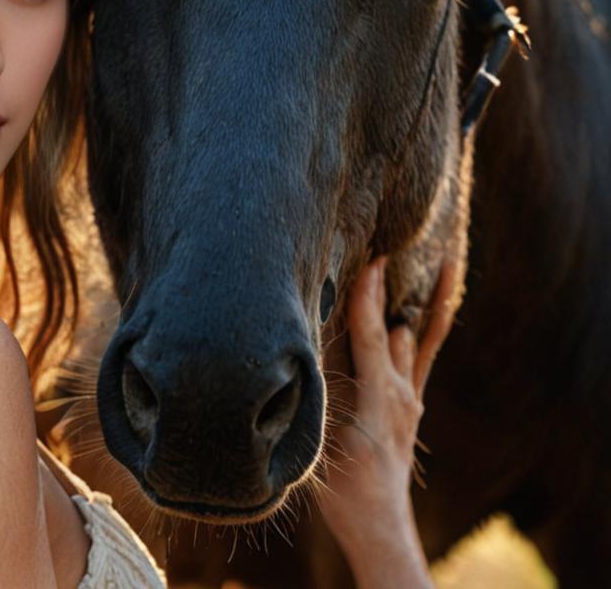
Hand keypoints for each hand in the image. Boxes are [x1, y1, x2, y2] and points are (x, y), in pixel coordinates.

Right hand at [316, 257, 458, 588]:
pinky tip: (446, 281)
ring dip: (416, 294)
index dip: (368, 298)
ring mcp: (408, 392)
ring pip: (415, 332)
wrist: (375, 520)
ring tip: (427, 248)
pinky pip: (428, 346)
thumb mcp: (325, 436)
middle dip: (388, 286)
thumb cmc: (341, 482)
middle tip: (391, 236)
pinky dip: (437, 312)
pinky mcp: (410, 395)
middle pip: (392, 326)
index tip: (371, 258)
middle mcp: (398, 390)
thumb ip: (320, 385)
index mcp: (375, 399)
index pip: (370, 336)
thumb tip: (312, 335)